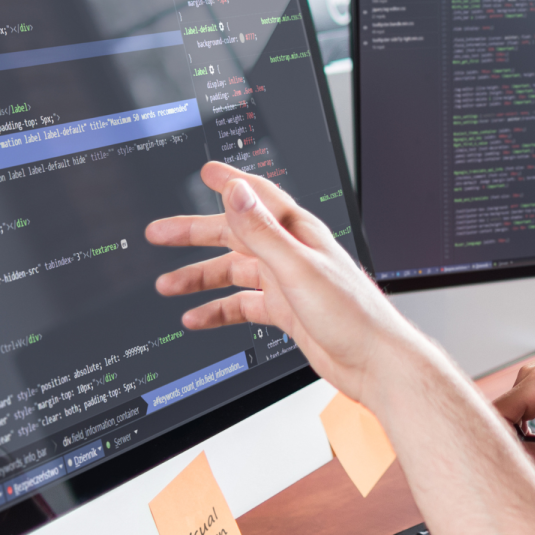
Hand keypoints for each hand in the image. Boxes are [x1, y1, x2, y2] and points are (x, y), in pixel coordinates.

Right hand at [144, 162, 434, 404]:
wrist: (373, 362)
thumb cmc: (352, 314)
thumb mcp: (298, 268)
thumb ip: (263, 231)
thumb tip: (236, 193)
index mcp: (298, 233)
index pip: (258, 197)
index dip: (231, 182)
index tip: (207, 172)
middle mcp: (292, 254)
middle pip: (235, 236)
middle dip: (196, 234)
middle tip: (161, 233)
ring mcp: (288, 283)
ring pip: (235, 272)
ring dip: (201, 277)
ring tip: (168, 284)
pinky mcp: (287, 311)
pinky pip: (243, 305)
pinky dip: (219, 310)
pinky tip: (197, 317)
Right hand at [492, 329, 534, 490]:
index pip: (498, 416)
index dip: (504, 445)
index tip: (524, 466)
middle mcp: (529, 378)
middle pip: (503, 421)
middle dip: (519, 450)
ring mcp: (531, 378)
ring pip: (512, 417)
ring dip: (525, 443)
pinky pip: (521, 410)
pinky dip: (530, 431)